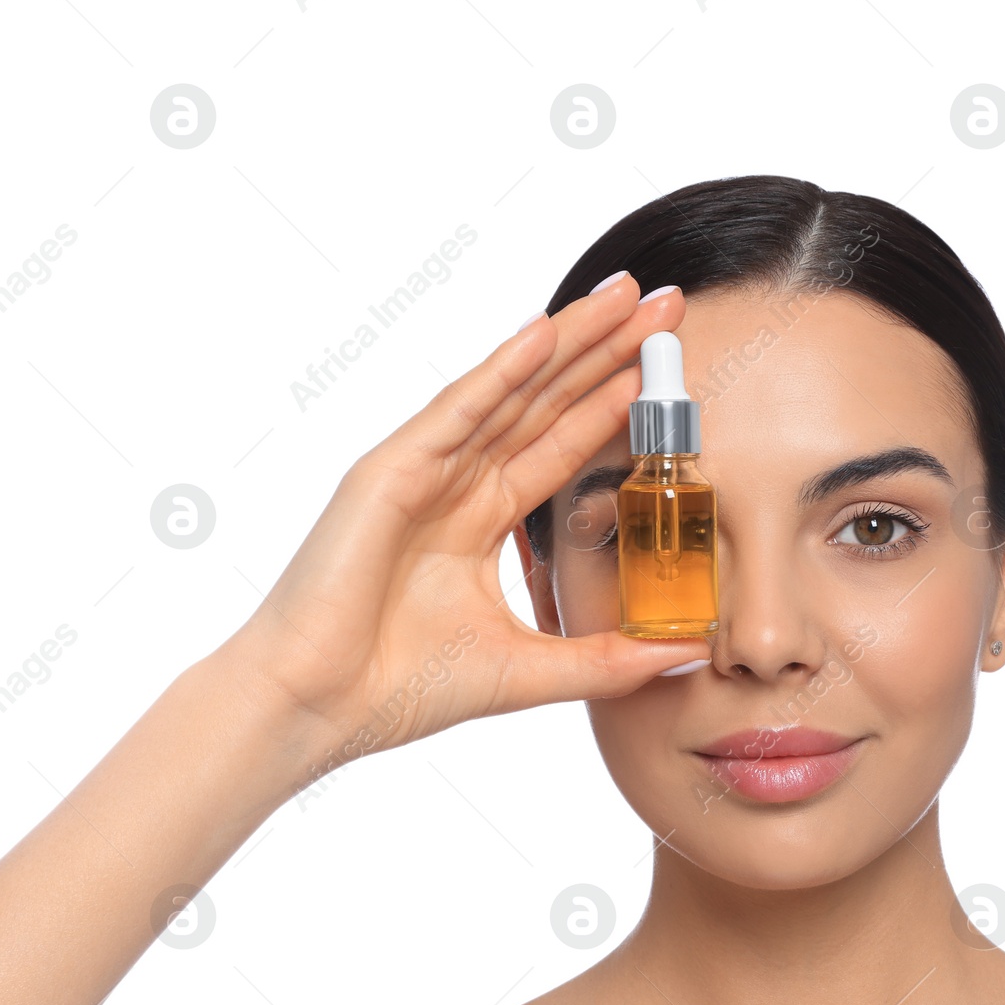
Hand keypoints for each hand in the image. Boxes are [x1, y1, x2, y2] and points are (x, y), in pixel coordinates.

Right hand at [222, 272, 706, 773]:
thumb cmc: (400, 689)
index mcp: (481, 520)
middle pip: (547, 401)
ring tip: (626, 294)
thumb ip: (607, 660)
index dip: (616, 401)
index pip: (564, 444)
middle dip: (607, 351)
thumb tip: (684, 652)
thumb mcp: (530, 671)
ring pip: (511, 391)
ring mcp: (422, 472)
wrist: (320, 709)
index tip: (670, 365)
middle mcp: (455, 485)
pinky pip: (456, 412)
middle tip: (668, 302)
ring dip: (568, 339)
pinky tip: (545, 332)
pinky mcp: (388, 473)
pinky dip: (500, 370)